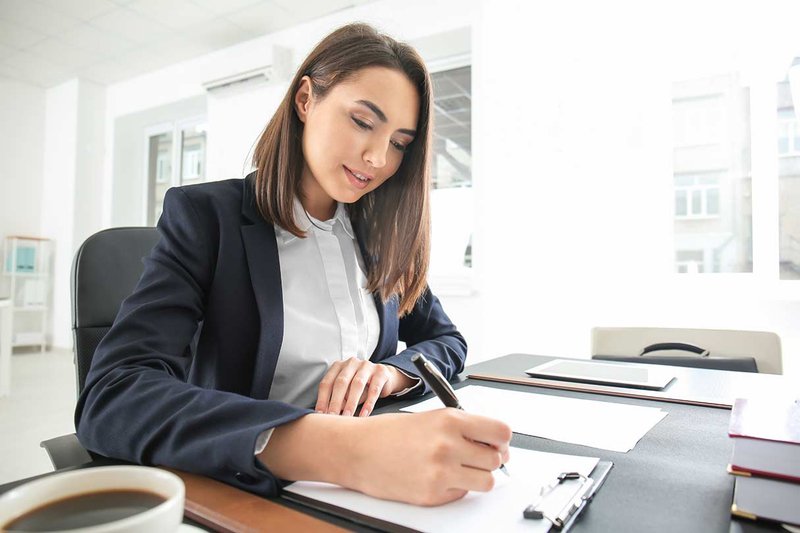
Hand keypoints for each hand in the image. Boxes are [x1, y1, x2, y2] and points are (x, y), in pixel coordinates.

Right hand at [260, 409, 511, 505]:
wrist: (357, 451)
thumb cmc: (390, 432)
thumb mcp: (431, 418)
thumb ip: (463, 427)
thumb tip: (493, 442)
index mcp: (450, 420)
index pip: (501, 432)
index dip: (503, 440)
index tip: (498, 443)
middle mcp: (449, 445)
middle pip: (497, 459)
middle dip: (490, 459)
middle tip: (478, 457)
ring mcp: (441, 472)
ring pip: (486, 481)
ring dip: (478, 477)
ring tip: (459, 469)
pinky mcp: (432, 494)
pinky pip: (462, 494)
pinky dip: (455, 488)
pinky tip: (437, 477)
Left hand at [315, 358, 415, 416]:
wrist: (384, 377)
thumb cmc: (361, 385)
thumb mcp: (347, 391)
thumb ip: (339, 399)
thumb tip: (329, 413)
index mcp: (339, 366)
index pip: (327, 382)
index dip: (323, 399)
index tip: (320, 414)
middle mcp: (351, 363)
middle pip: (341, 382)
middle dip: (335, 401)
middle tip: (332, 417)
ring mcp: (367, 366)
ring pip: (357, 384)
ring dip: (351, 403)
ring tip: (347, 416)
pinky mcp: (381, 372)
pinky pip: (374, 389)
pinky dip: (368, 404)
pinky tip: (364, 415)